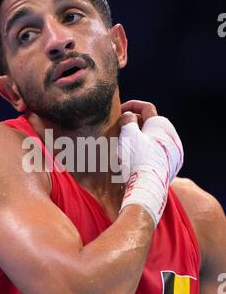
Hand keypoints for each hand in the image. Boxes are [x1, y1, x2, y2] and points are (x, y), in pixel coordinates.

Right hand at [118, 100, 183, 225]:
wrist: (147, 187)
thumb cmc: (136, 159)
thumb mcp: (128, 134)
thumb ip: (127, 120)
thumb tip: (128, 116)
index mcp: (161, 125)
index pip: (146, 108)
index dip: (131, 105)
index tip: (119, 112)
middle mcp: (171, 137)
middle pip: (150, 124)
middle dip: (135, 124)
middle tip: (121, 129)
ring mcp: (174, 153)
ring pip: (154, 139)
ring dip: (141, 139)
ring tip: (126, 146)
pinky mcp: (172, 166)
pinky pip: (158, 153)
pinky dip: (147, 152)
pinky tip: (136, 160)